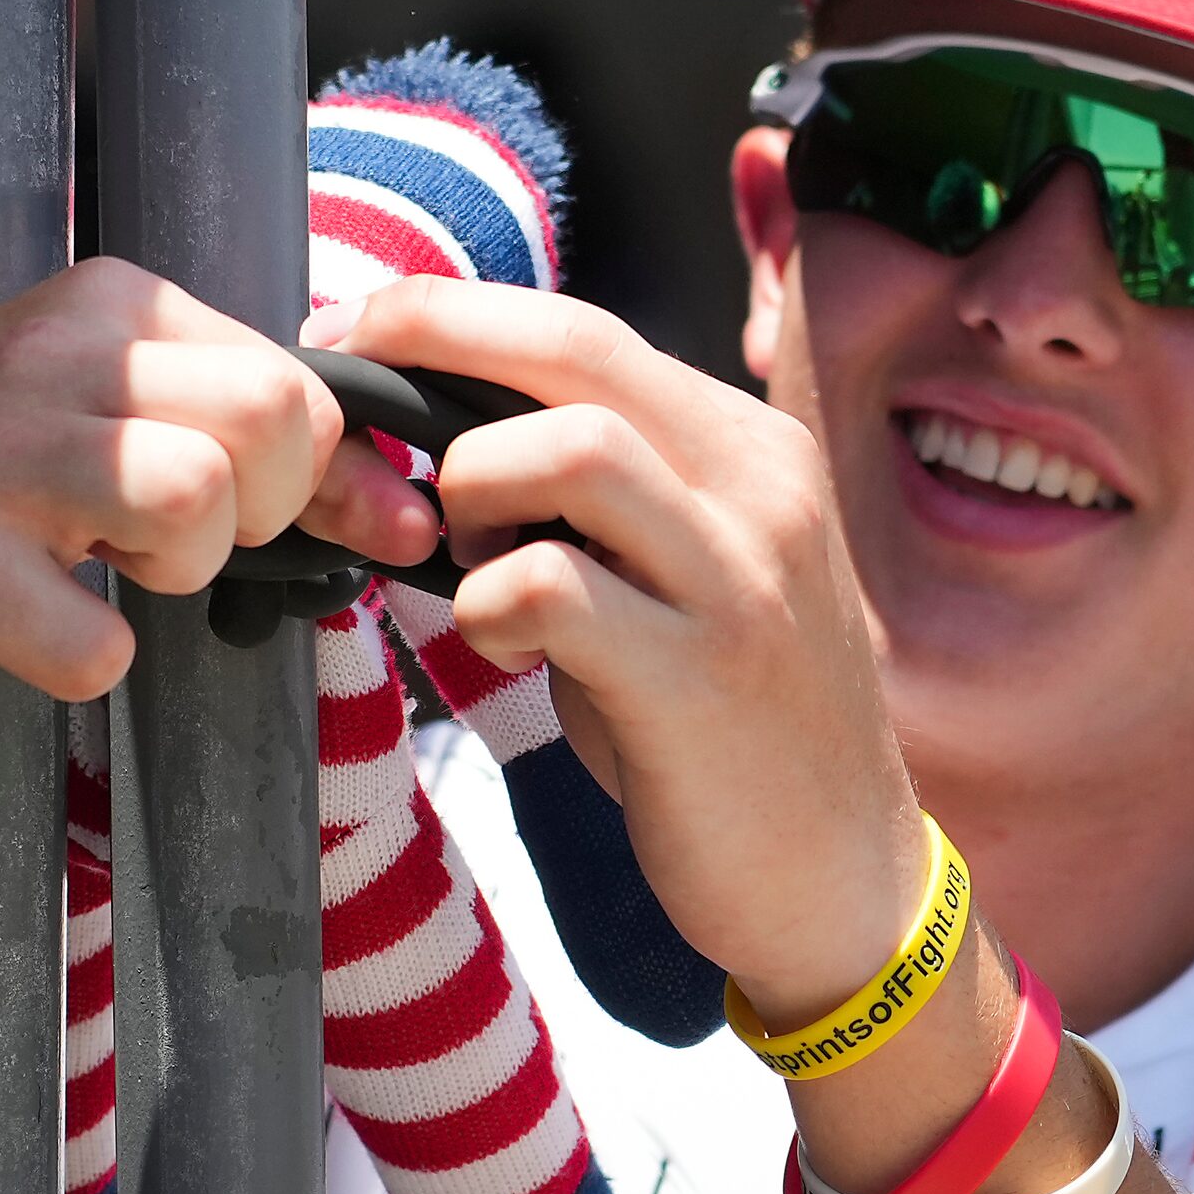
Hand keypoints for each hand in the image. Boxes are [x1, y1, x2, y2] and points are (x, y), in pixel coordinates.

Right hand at [0, 257, 438, 701]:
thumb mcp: (118, 424)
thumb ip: (266, 459)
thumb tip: (411, 518)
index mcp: (109, 306)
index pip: (297, 380)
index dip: (323, 478)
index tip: (284, 521)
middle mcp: (49, 352)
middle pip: (268, 422)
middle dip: (262, 514)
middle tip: (184, 544)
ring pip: (192, 504)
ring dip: (179, 576)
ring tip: (110, 571)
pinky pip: (94, 642)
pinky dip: (85, 659)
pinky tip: (33, 624)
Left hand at [308, 277, 925, 1024]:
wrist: (841, 879)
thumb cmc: (728, 725)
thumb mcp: (684, 574)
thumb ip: (602, 500)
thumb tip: (451, 433)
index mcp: (748, 447)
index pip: (587, 331)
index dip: (458, 314)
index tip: (367, 331)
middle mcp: (759, 487)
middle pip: (576, 348)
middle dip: (436, 335)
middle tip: (352, 384)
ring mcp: (738, 577)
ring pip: (570, 447)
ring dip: (472, 488)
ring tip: (464, 560)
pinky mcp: (700, 674)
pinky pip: (552, 586)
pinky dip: (485, 603)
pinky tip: (499, 644)